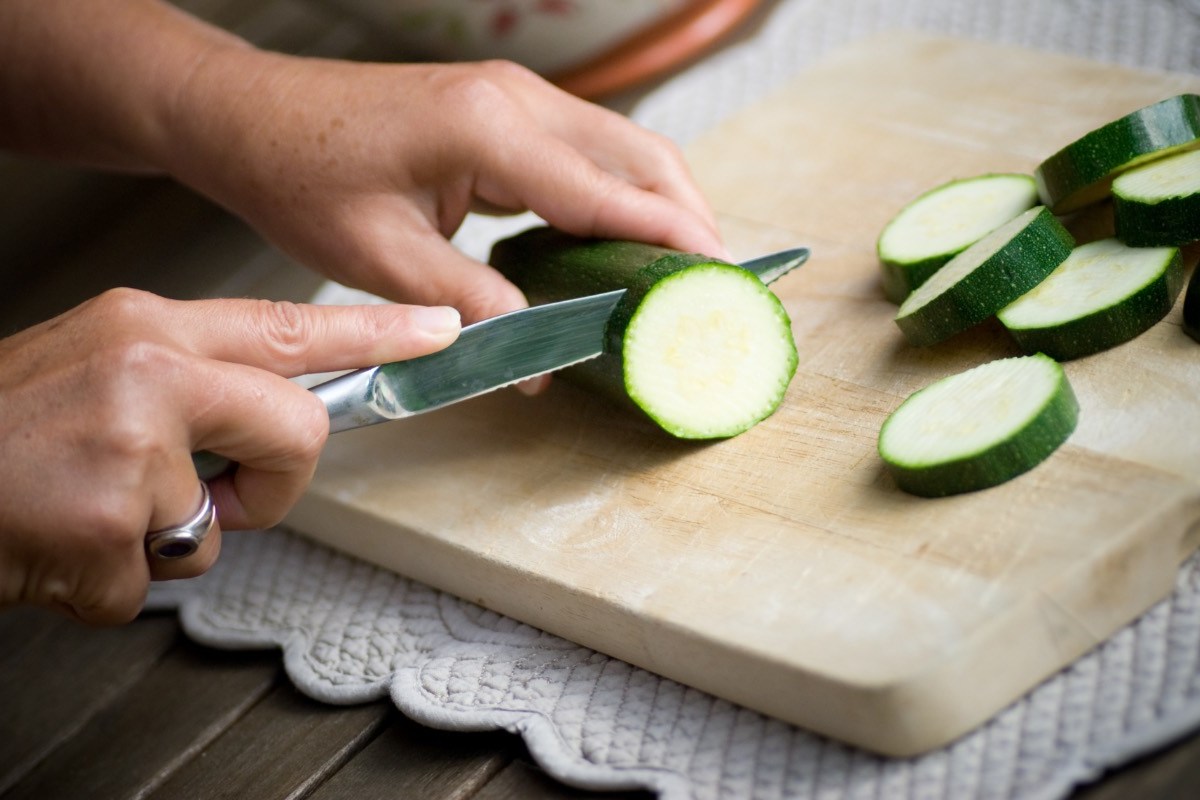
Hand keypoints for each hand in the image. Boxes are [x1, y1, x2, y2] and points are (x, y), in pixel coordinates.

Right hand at [0, 289, 459, 623]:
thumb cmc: (0, 428)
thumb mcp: (99, 365)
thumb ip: (191, 380)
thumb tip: (274, 414)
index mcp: (149, 327)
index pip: (293, 324)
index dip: (380, 331)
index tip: (443, 331)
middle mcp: (149, 372)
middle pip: (301, 426)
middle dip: (279, 480)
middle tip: (221, 494)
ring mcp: (130, 447)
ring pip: (225, 523)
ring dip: (171, 538)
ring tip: (94, 510)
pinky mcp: (109, 526)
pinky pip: (157, 578)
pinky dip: (110, 582)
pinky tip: (58, 544)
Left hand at [163, 55, 727, 323]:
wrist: (253, 119)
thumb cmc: (302, 177)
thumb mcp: (383, 259)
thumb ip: (470, 307)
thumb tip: (535, 358)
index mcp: (489, 130)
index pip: (609, 192)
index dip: (671, 238)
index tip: (721, 276)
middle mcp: (517, 101)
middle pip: (641, 155)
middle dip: (690, 216)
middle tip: (717, 282)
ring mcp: (514, 99)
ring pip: (622, 148)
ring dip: (660, 202)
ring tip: (684, 268)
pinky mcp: (504, 111)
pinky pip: (587, 150)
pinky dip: (621, 193)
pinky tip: (624, 237)